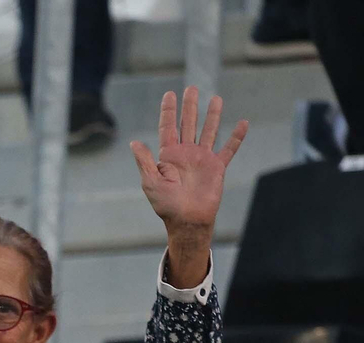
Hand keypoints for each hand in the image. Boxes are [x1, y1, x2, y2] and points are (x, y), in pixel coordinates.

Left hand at [130, 87, 246, 235]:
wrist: (188, 220)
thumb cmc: (166, 205)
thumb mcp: (150, 182)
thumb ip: (144, 161)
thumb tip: (134, 143)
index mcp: (168, 156)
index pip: (168, 128)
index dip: (168, 111)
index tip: (170, 94)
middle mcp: (186, 153)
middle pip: (188, 124)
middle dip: (190, 106)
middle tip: (191, 88)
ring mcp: (202, 159)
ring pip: (209, 131)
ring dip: (212, 115)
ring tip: (216, 98)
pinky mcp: (217, 167)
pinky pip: (229, 149)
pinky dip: (236, 137)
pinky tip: (243, 123)